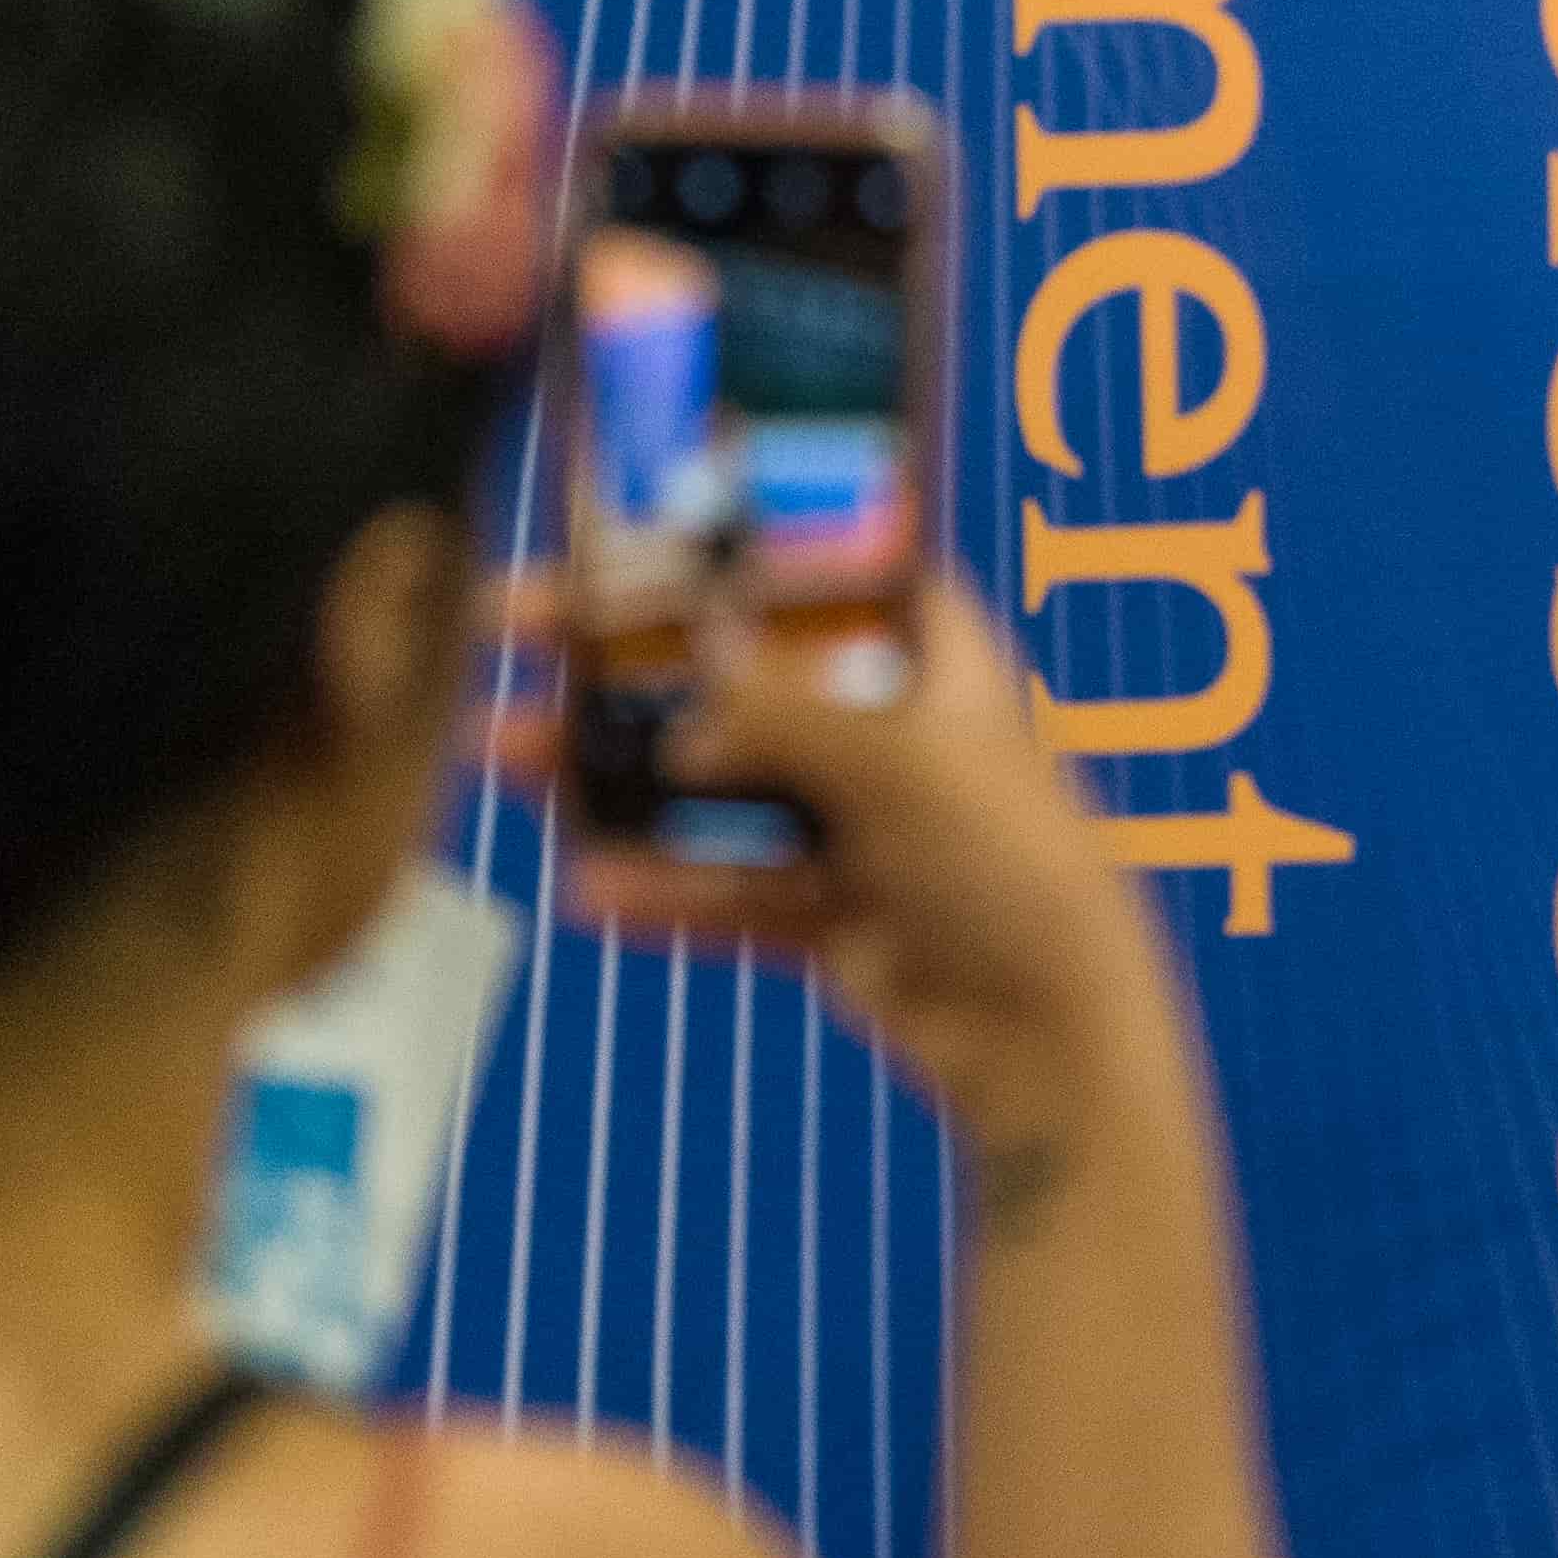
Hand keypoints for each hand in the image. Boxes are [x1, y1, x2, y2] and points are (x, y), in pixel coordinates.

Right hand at [503, 579, 1180, 1197]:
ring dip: (612, 773)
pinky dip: (659, 887)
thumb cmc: (1013, 867)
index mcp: (932, 661)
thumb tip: (682, 715)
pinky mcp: (830, 915)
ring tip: (505, 755)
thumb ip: (780, 719)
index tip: (626, 524)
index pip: (819, 572)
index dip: (729, 543)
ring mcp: (857, 825)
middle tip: (516, 632)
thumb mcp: (900, 762)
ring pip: (712, 784)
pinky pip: (724, 890)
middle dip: (625, 660)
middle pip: (737, 675)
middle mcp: (891, 731)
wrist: (1051, 1033)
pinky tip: (583, 883)